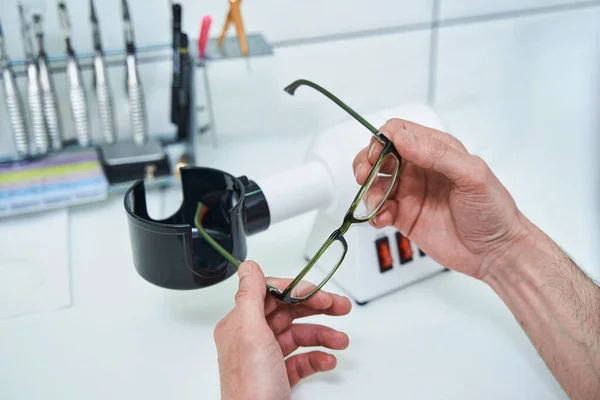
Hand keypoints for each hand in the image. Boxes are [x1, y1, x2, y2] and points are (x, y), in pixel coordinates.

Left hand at [214, 261, 351, 399]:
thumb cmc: (251, 390)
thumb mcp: (251, 335)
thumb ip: (251, 296)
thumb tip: (249, 265)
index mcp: (240, 325)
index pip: (269, 293)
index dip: (296, 290)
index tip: (317, 292)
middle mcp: (250, 340)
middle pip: (287, 312)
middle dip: (316, 308)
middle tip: (339, 306)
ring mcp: (265, 359)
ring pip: (297, 335)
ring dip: (322, 334)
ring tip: (340, 340)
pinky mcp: (278, 378)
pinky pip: (301, 360)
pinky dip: (317, 358)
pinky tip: (328, 360)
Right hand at [352, 118, 528, 278]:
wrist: (496, 252)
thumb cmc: (493, 210)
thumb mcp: (472, 175)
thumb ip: (437, 154)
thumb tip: (402, 138)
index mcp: (436, 151)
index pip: (400, 132)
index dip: (383, 139)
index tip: (378, 153)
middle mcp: (419, 169)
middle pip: (379, 155)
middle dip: (366, 163)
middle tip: (364, 176)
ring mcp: (410, 193)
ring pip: (375, 183)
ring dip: (368, 191)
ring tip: (377, 204)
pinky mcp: (404, 217)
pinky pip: (379, 210)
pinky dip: (374, 214)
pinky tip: (382, 219)